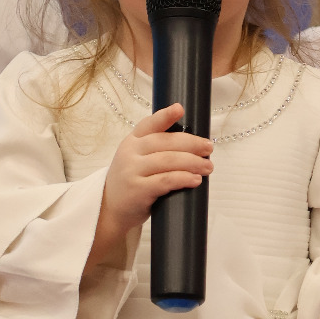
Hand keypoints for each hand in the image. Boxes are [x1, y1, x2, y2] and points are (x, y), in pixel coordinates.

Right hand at [87, 104, 212, 269]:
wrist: (110, 210)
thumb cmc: (132, 182)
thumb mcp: (136, 159)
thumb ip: (155, 149)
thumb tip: (193, 144)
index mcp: (132, 141)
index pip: (149, 124)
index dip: (165, 116)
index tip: (180, 109)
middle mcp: (130, 152)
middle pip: (165, 142)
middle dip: (191, 144)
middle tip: (209, 148)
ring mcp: (132, 171)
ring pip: (168, 160)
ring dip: (192, 162)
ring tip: (208, 167)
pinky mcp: (138, 190)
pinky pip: (165, 181)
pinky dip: (183, 178)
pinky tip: (195, 180)